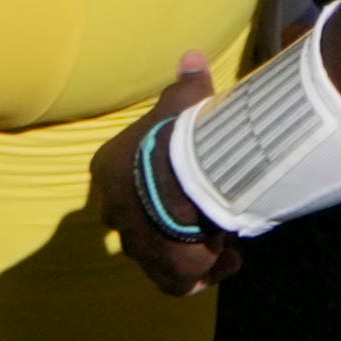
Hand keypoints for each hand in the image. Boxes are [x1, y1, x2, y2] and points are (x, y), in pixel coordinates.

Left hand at [100, 58, 236, 298]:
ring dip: (190, 248)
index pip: (128, 179)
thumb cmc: (179, 136)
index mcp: (111, 169)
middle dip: (169, 220)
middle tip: (204, 213)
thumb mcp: (182, 104)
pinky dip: (203, 275)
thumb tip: (190, 57)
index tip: (188, 180)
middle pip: (140, 219)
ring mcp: (137, 245)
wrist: (187, 178)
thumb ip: (185, 86)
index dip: (157, 182)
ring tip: (224, 239)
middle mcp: (115, 211)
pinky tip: (228, 260)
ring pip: (159, 253)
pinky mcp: (163, 272)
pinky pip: (179, 282)